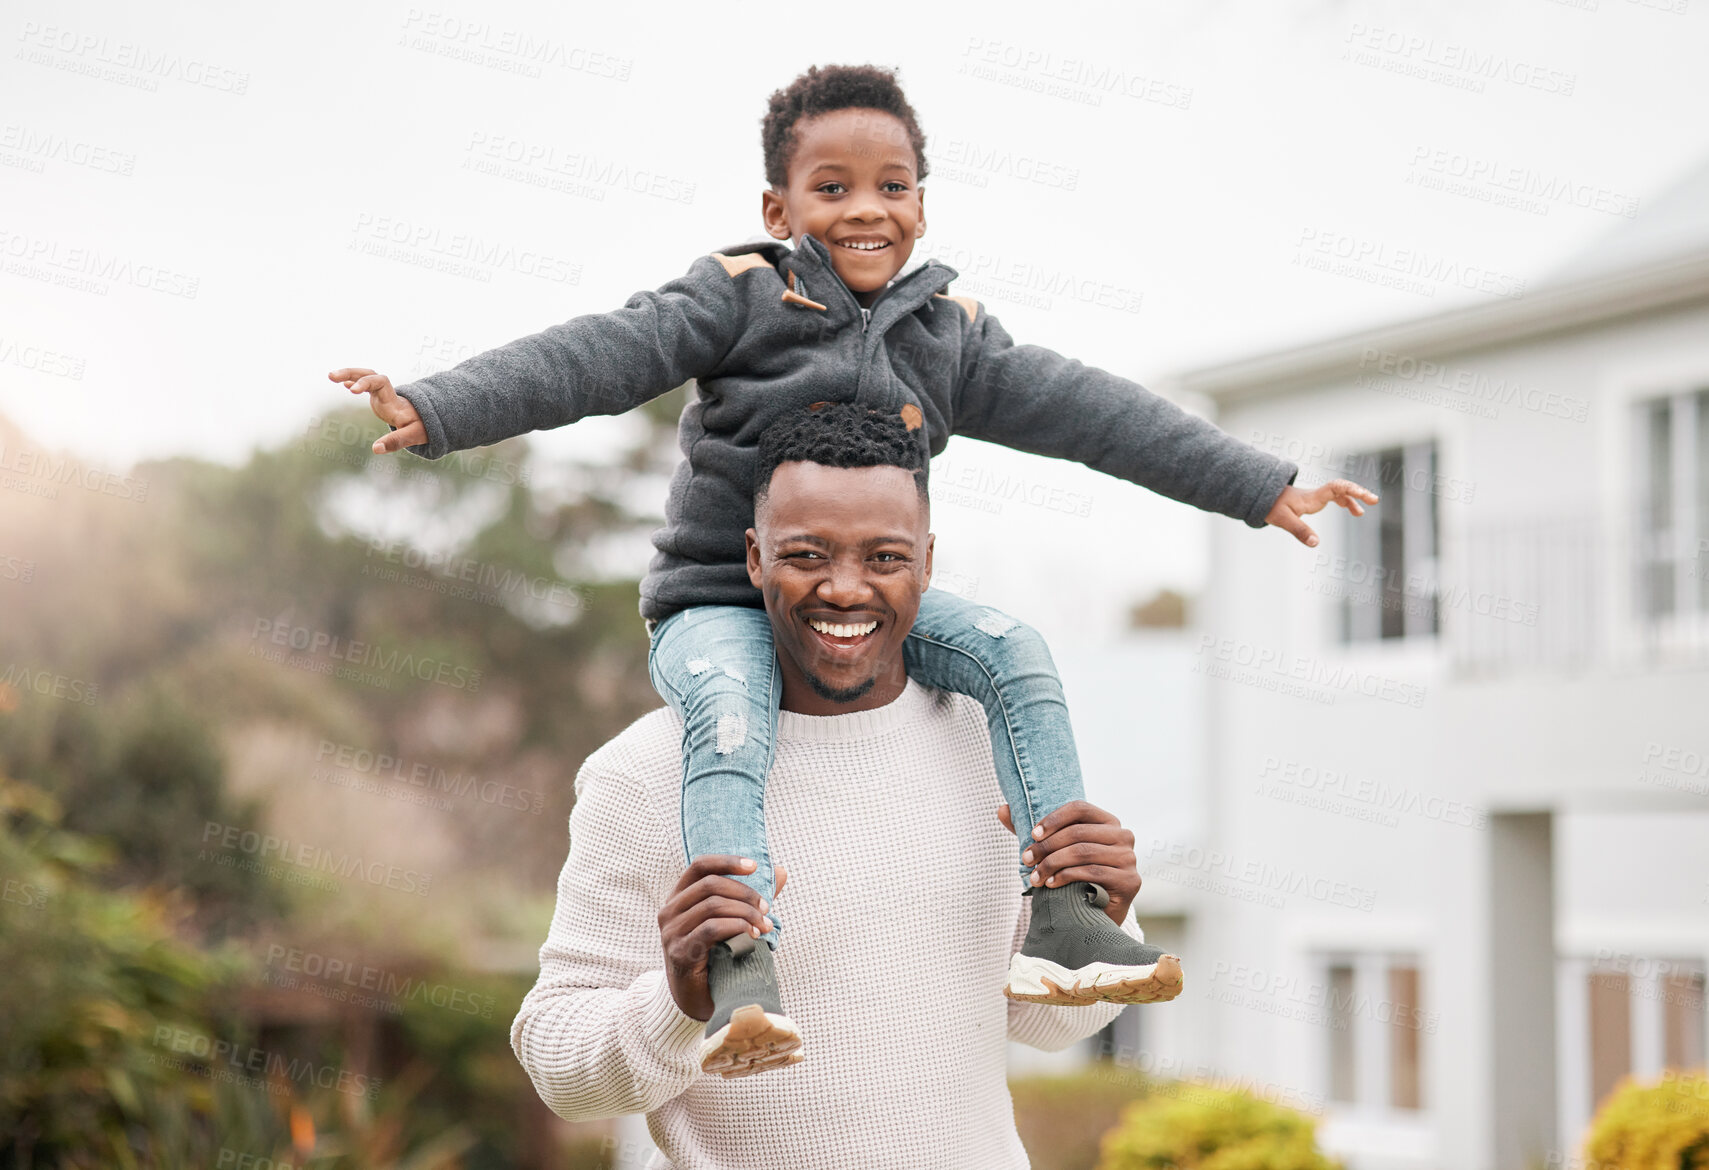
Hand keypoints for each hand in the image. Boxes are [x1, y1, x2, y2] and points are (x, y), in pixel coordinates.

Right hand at [327, 368, 426, 453]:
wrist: (427, 420)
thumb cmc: (421, 427)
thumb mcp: (411, 436)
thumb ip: (395, 441)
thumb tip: (375, 449)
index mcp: (393, 399)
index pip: (380, 382)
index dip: (366, 383)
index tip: (351, 391)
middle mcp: (387, 392)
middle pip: (369, 374)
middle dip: (351, 373)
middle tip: (332, 376)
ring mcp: (382, 393)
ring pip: (365, 376)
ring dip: (349, 375)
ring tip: (331, 376)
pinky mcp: (378, 397)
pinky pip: (364, 384)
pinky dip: (353, 382)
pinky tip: (343, 384)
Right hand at [657, 856, 786, 1020]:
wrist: (692, 998)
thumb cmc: (713, 955)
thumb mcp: (729, 921)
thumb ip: (751, 896)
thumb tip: (782, 871)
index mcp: (679, 897)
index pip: (700, 866)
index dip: (728, 862)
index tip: (755, 867)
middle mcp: (670, 911)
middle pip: (710, 884)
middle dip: (745, 893)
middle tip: (767, 908)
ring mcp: (672, 932)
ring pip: (713, 905)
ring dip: (745, 913)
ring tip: (765, 926)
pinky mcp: (680, 952)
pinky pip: (711, 929)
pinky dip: (737, 928)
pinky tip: (752, 936)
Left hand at [998, 801, 1136, 926]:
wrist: (1095, 915)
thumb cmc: (1074, 878)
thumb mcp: (1054, 851)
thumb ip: (1033, 832)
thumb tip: (1001, 809)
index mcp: (1108, 822)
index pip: (1079, 808)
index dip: (1053, 819)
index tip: (1032, 834)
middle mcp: (1123, 836)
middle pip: (1078, 832)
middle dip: (1046, 846)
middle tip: (1025, 859)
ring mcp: (1129, 858)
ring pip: (1082, 852)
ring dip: (1052, 864)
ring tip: (1034, 876)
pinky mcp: (1129, 881)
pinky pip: (1092, 872)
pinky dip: (1066, 876)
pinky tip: (1051, 884)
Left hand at [1264, 480, 1378, 547]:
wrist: (1262, 496)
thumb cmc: (1271, 506)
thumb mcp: (1283, 520)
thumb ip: (1300, 531)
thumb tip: (1316, 543)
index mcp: (1313, 497)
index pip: (1336, 488)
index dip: (1351, 489)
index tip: (1363, 495)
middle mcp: (1317, 494)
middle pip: (1342, 488)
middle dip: (1358, 493)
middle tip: (1374, 500)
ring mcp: (1316, 497)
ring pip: (1339, 493)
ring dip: (1352, 500)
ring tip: (1361, 513)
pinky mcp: (1314, 501)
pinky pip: (1334, 498)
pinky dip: (1345, 502)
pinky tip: (1351, 510)